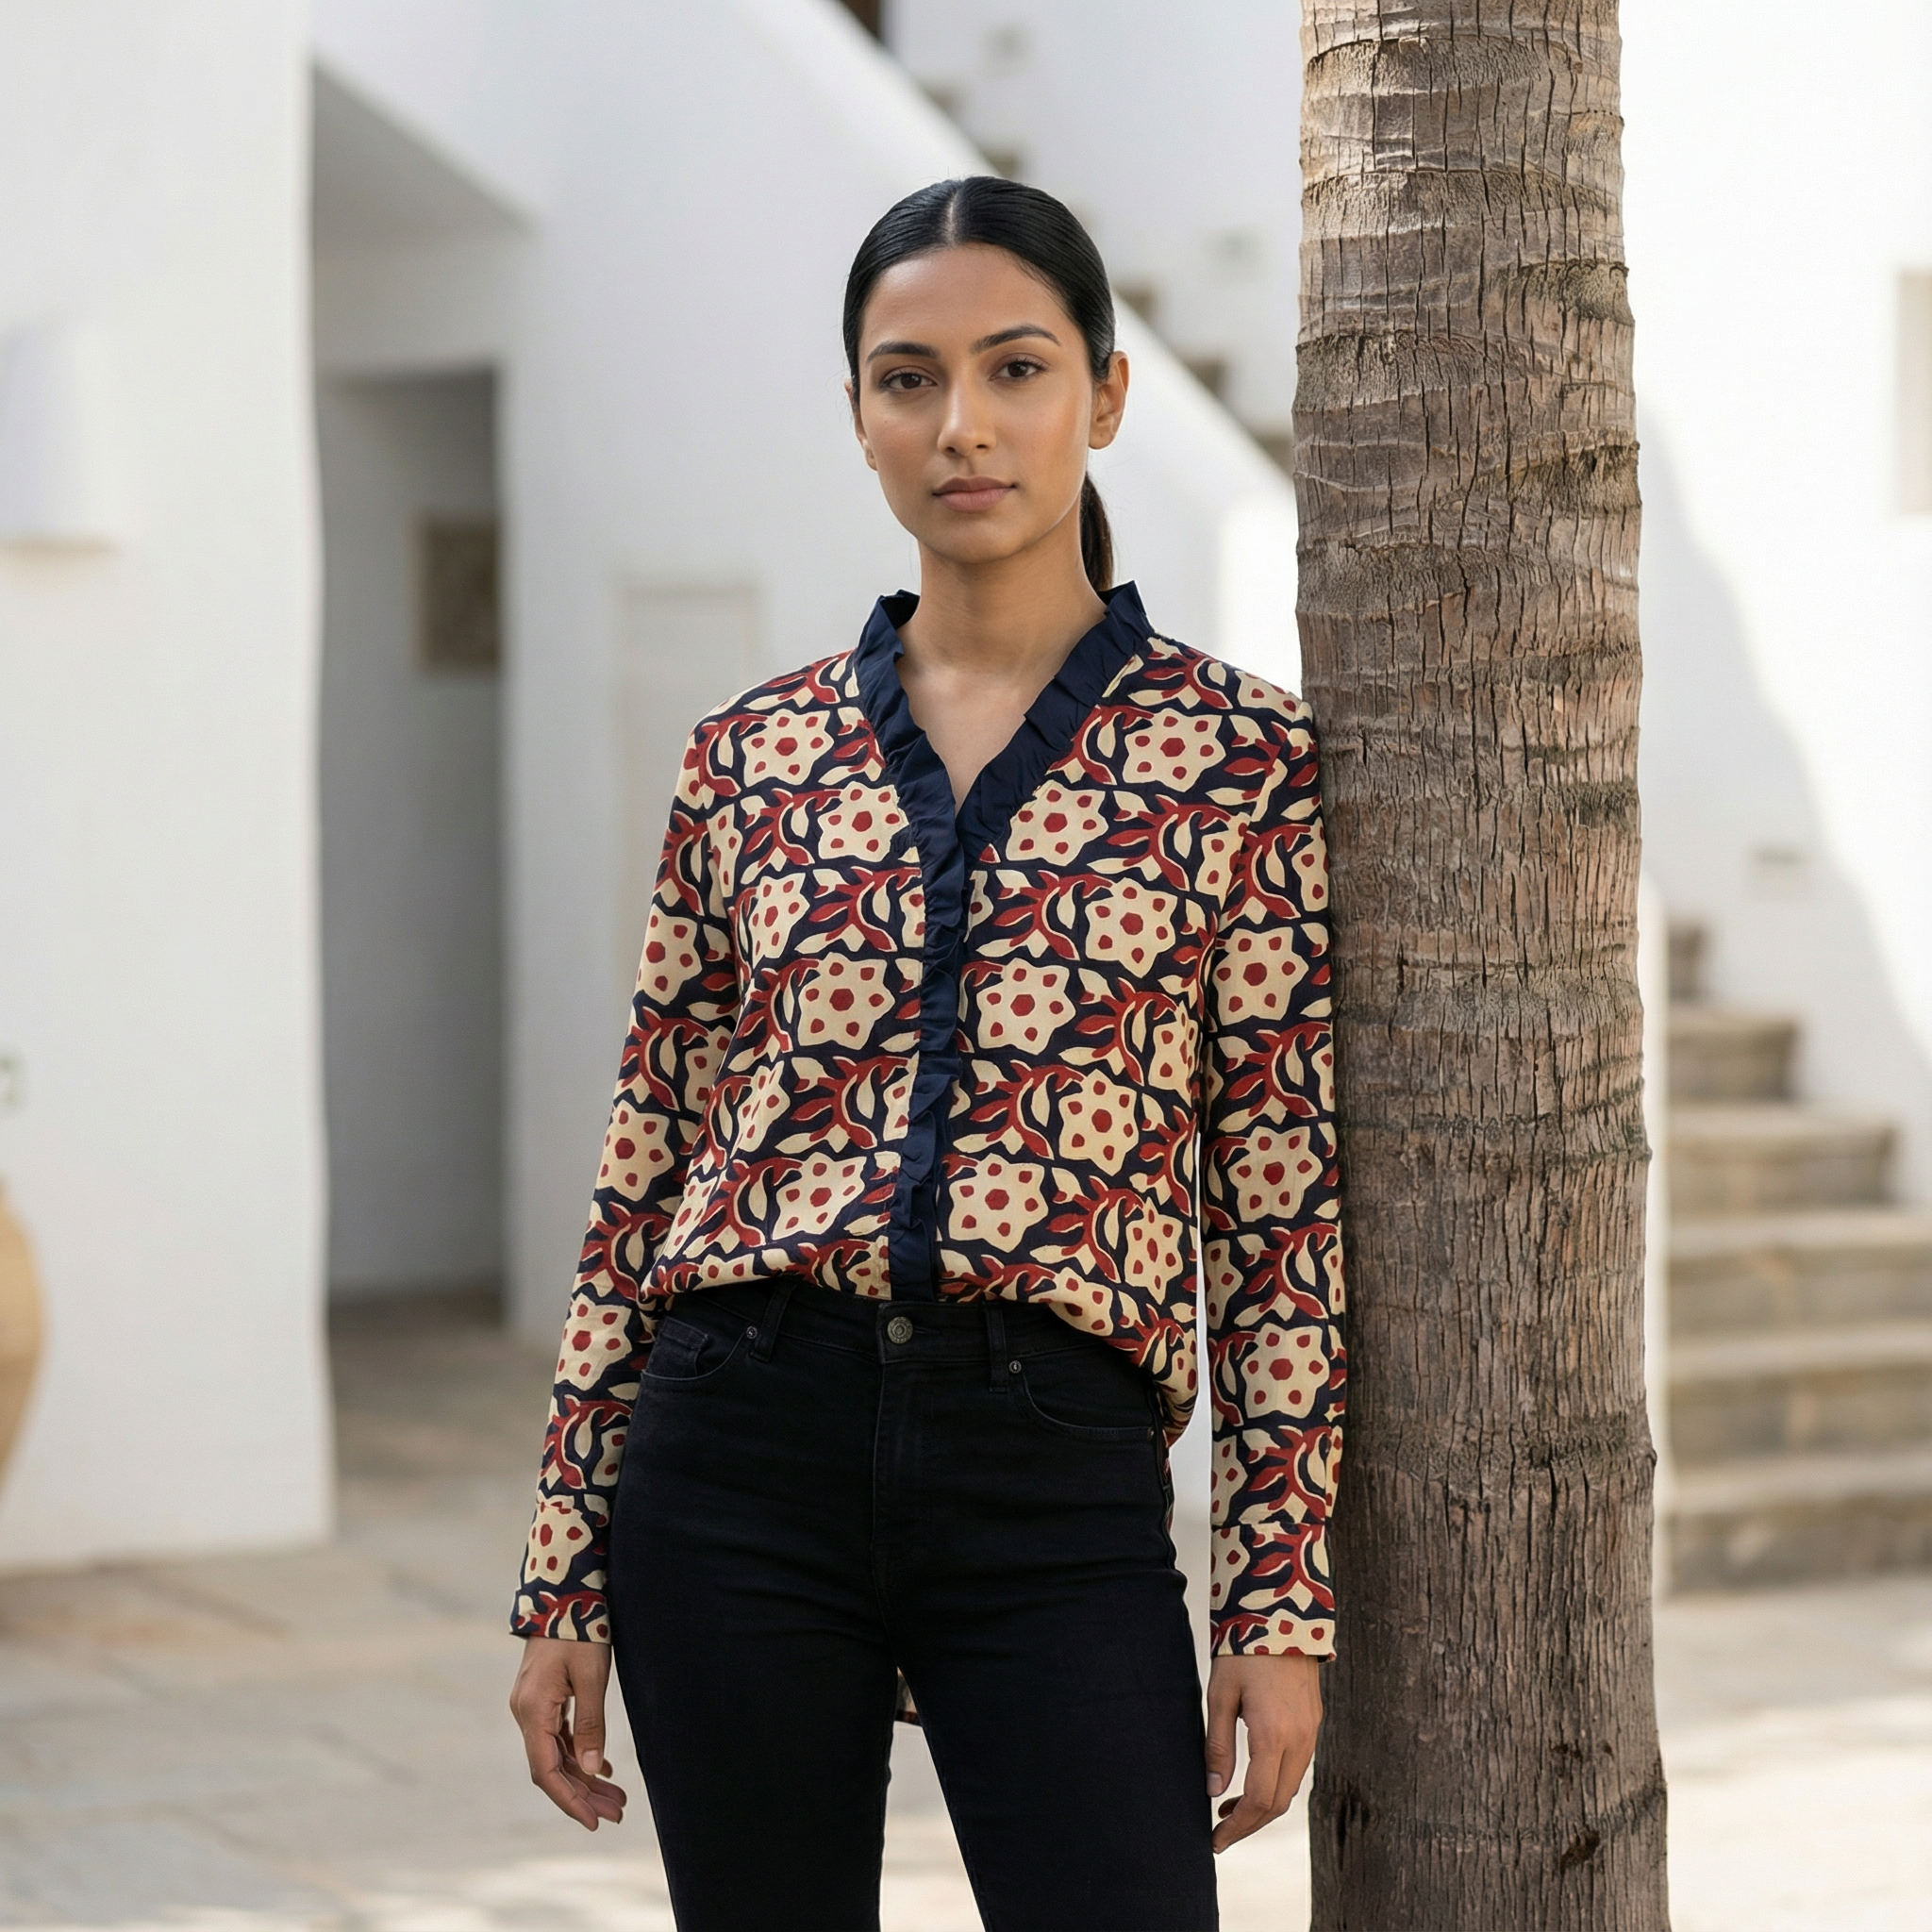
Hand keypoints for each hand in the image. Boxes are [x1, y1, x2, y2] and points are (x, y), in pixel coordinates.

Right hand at [510, 1635, 628, 1829]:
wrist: (564, 1590)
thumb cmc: (579, 1628)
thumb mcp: (591, 1677)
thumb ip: (590, 1725)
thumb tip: (588, 1771)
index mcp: (533, 1711)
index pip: (546, 1771)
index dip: (569, 1800)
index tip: (594, 1823)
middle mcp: (526, 1713)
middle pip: (553, 1767)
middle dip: (584, 1794)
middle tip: (618, 1814)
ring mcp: (533, 1706)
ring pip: (557, 1753)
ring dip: (584, 1776)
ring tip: (616, 1798)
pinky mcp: (543, 1698)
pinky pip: (558, 1736)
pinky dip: (579, 1753)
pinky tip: (601, 1767)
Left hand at [1205, 1651, 1321, 1852]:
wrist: (1282, 1615)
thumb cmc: (1244, 1652)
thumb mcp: (1221, 1695)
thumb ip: (1218, 1745)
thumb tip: (1212, 1791)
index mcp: (1273, 1734)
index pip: (1257, 1800)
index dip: (1236, 1827)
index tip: (1215, 1841)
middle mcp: (1299, 1740)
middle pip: (1278, 1803)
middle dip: (1248, 1825)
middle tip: (1219, 1835)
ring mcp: (1310, 1733)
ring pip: (1290, 1789)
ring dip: (1262, 1807)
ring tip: (1228, 1810)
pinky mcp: (1313, 1724)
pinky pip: (1297, 1769)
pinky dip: (1275, 1786)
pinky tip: (1252, 1782)